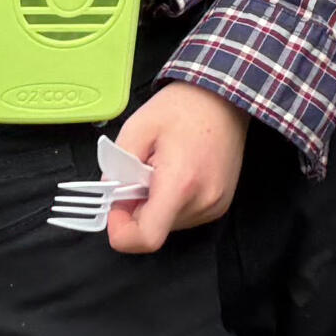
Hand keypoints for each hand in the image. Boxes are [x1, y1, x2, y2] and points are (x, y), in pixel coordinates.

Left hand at [104, 81, 244, 252]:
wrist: (224, 98)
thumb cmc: (183, 107)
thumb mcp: (137, 128)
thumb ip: (116, 166)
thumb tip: (110, 194)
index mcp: (181, 183)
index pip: (147, 238)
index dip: (122, 231)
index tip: (117, 207)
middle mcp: (203, 201)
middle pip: (155, 229)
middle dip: (138, 207)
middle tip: (140, 173)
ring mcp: (216, 205)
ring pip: (168, 224)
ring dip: (156, 205)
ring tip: (162, 169)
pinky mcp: (221, 204)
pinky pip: (185, 216)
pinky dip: (173, 202)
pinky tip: (178, 174)